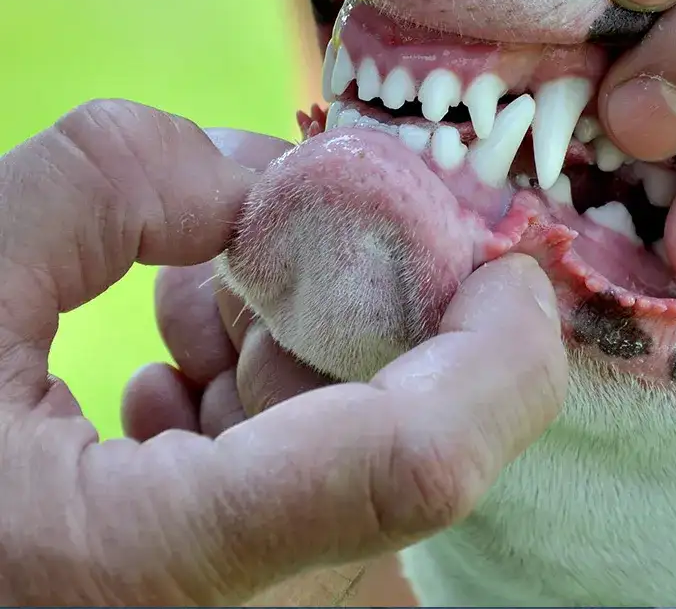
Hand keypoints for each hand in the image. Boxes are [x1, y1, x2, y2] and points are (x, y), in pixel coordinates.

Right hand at [0, 101, 564, 605]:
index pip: (418, 465)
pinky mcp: (209, 572)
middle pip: (398, 436)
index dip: (499, 347)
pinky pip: (299, 464)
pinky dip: (265, 380)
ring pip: (352, 443)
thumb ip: (104, 182)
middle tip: (296, 219)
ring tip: (192, 286)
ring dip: (303, 332)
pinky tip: (178, 343)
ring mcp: (224, 597)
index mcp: (143, 561)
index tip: (506, 250)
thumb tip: (253, 175)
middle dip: (368, 301)